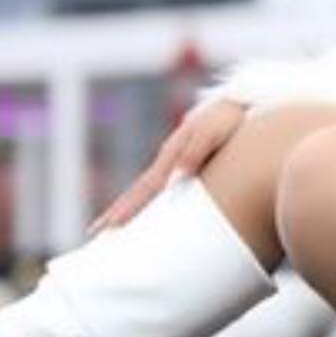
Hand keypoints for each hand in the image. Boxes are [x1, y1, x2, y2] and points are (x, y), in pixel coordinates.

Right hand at [86, 96, 248, 234]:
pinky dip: (149, 201)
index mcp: (171, 156)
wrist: (241, 101)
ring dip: (128, 207)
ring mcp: (176, 161)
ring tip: (110, 228)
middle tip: (94, 235)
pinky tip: (147, 213)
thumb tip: (177, 177)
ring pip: (146, 189)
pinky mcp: (187, 162)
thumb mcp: (215, 130)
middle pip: (137, 191)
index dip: (127, 209)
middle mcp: (168, 160)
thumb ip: (195, 151)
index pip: (143, 189)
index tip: (109, 229)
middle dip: (116, 212)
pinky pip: (162, 187)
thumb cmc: (229, 116)